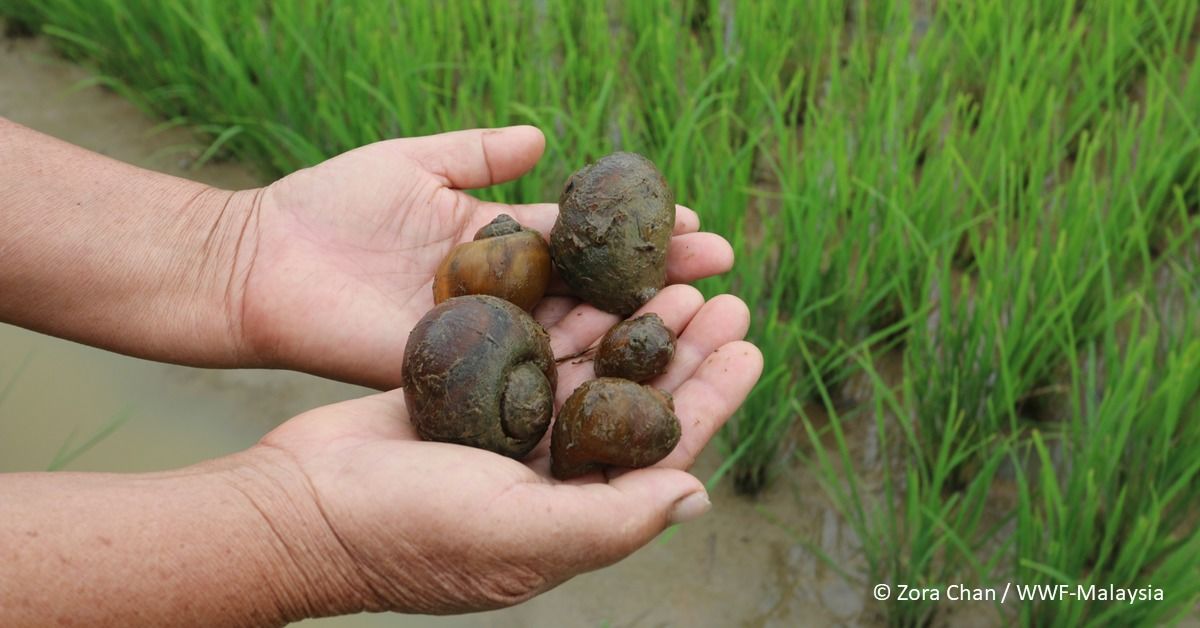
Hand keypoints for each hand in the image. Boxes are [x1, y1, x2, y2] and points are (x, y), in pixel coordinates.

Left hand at [234, 126, 734, 387]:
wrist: (261, 266)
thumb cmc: (327, 207)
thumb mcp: (410, 161)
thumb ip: (476, 154)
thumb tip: (542, 138)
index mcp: (497, 243)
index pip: (585, 239)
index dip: (640, 234)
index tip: (698, 226)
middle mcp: (505, 296)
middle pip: (596, 291)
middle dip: (660, 282)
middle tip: (725, 277)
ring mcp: (487, 338)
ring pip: (573, 336)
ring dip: (636, 328)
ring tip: (701, 316)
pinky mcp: (461, 375)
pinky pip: (528, 374)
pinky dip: (579, 368)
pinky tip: (631, 363)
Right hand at [252, 286, 762, 614]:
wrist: (300, 507)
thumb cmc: (410, 533)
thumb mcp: (523, 533)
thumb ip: (616, 515)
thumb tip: (698, 493)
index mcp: (574, 514)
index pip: (663, 451)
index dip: (711, 397)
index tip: (750, 346)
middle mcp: (551, 474)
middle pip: (635, 400)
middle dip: (683, 348)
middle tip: (725, 294)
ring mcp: (510, 433)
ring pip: (591, 367)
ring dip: (634, 323)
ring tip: (677, 277)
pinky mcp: (471, 396)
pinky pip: (536, 347)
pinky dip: (570, 315)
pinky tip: (601, 282)